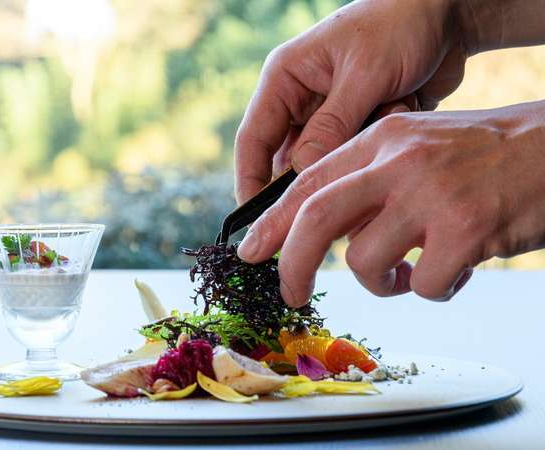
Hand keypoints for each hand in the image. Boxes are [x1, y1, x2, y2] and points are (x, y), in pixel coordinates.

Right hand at [235, 0, 470, 203]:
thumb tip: (303, 175)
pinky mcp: (355, 126)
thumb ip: (331, 127)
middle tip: (336, 189)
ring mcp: (328, 115)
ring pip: (326, 161)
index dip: (250, 182)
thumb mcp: (364, 74)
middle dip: (313, 176)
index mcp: (285, 79)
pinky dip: (378, 144)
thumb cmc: (399, 26)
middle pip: (286, 159)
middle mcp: (300, 100)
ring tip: (391, 102)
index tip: (258, 223)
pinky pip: (355, 156)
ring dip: (357, 150)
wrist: (447, 14)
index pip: (253, 139)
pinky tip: (404, 100)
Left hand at [237, 101, 544, 305]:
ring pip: (365, 260)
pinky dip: (430, 291)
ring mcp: (432, 195)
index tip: (251, 252)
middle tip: (290, 294)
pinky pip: (425, 286)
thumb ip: (366, 183)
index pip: (306, 181)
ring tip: (404, 276)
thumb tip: (317, 232)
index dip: (271, 221)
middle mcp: (400, 162)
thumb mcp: (413, 149)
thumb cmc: (478, 157)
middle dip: (291, 263)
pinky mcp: (466, 231)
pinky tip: (450, 273)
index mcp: (380, 140)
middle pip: (317, 217)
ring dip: (377, 284)